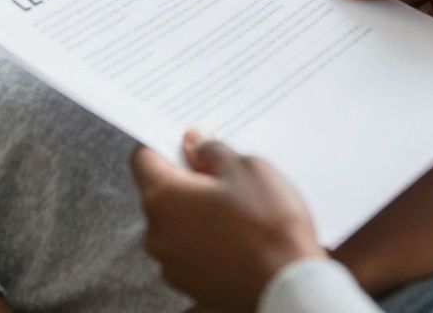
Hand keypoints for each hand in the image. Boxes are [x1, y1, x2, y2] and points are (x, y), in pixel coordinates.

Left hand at [131, 132, 324, 312]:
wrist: (290, 288)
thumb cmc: (270, 229)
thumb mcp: (248, 169)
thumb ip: (213, 151)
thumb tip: (196, 144)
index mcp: (163, 197)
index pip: (143, 159)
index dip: (164, 145)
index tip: (186, 144)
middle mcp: (157, 232)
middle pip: (159, 192)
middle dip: (186, 181)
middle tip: (223, 178)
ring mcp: (170, 262)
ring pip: (173, 223)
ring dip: (194, 212)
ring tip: (235, 212)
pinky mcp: (187, 284)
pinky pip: (187, 250)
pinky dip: (203, 240)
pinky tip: (235, 238)